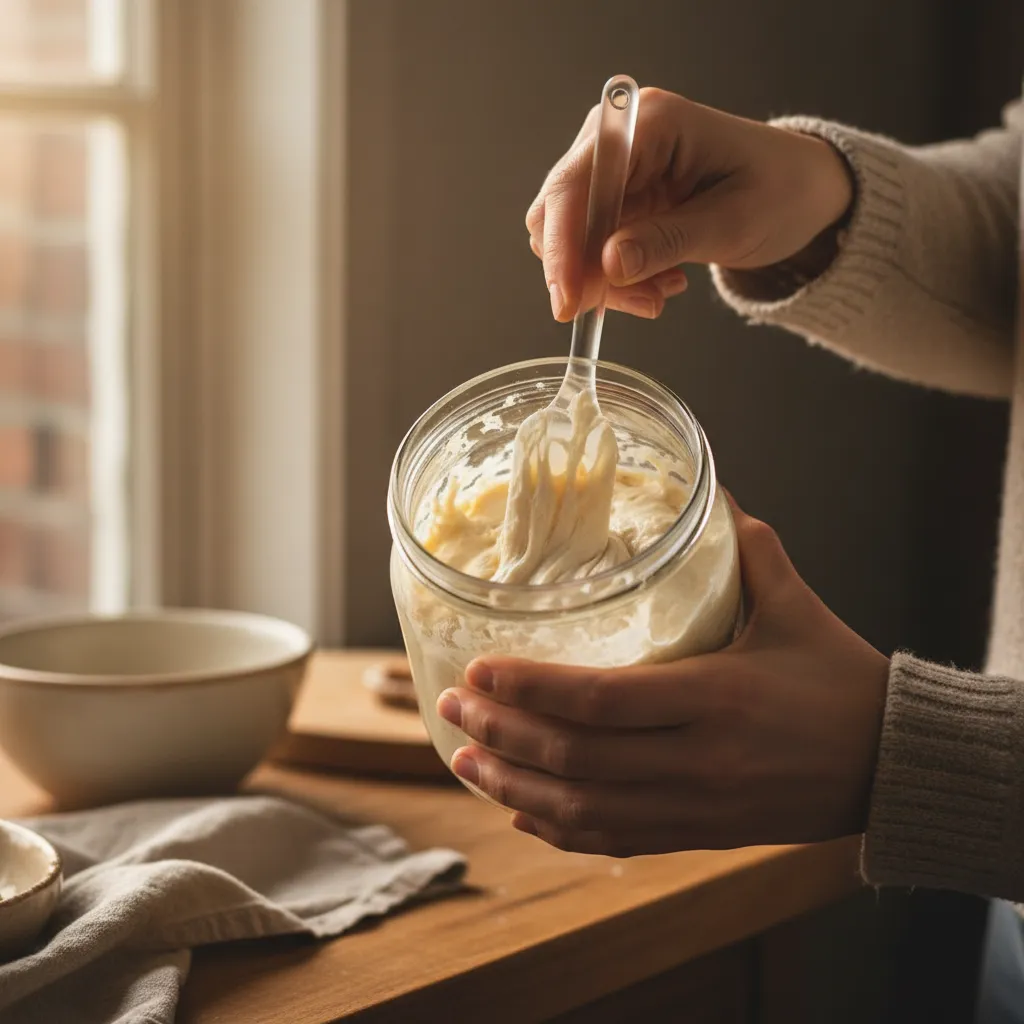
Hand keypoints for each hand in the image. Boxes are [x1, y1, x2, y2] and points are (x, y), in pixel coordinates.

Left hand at [436, 498, 887, 856]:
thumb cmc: (841, 681)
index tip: (478, 670)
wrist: (892, 767)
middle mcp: (696, 760)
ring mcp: (694, 806)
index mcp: (715, 696)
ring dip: (514, 785)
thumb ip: (749, 551)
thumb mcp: (796, 609)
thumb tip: (713, 494)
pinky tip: (520, 810)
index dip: (529, 688)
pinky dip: (559, 828)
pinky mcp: (699, 834)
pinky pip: (615, 840)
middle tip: (450, 706)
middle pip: (575, 757)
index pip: (599, 701)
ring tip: (464, 759)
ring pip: (584, 809)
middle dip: (501, 733)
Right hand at [528, 87, 853, 320]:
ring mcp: (615, 173)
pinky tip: (659, 285)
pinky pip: (593, 252)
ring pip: (572, 241)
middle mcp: (619, 140)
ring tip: (659, 295)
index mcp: (649, 123)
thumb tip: (606, 266)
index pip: (575, 184)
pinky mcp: (619, 203)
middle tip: (639, 303)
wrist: (803, 193)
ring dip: (606, 282)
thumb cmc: (782, 191)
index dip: (563, 246)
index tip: (568, 302)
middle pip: (560, 213)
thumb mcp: (733, 222)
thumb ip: (667, 241)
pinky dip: (618, 281)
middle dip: (587, 271)